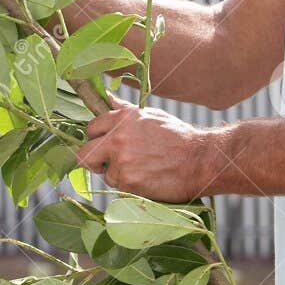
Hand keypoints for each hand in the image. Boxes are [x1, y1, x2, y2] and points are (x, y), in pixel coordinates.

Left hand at [75, 100, 211, 203]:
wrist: (200, 160)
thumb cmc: (178, 137)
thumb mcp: (151, 116)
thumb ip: (124, 111)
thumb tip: (106, 97)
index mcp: (122, 118)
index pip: (91, 128)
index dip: (96, 138)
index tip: (105, 145)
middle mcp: (118, 137)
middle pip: (83, 153)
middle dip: (93, 160)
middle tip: (107, 164)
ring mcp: (122, 160)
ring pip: (105, 174)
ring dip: (118, 175)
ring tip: (142, 170)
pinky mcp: (128, 181)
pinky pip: (118, 186)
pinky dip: (130, 186)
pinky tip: (148, 179)